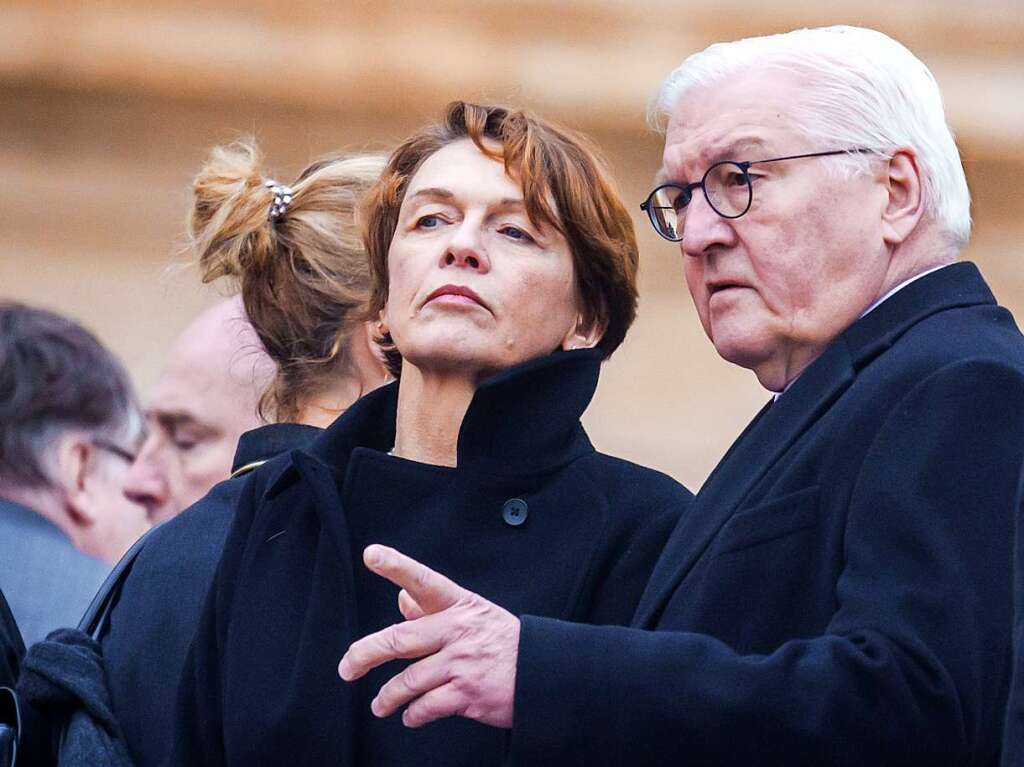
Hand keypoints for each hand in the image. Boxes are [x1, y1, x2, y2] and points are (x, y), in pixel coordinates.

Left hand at [338, 544, 519, 728]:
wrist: (543, 674)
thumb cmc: (505, 643)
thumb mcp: (475, 615)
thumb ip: (435, 609)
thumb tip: (403, 600)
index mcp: (460, 605)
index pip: (423, 580)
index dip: (396, 566)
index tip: (371, 554)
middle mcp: (459, 630)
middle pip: (400, 639)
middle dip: (364, 655)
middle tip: (347, 668)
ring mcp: (463, 663)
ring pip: (408, 681)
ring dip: (387, 698)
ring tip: (380, 705)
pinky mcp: (468, 695)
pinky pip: (426, 706)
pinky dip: (413, 714)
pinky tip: (411, 715)